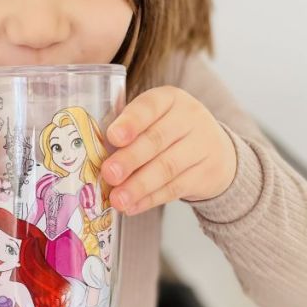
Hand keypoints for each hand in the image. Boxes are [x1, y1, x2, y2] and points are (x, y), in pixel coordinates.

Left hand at [100, 86, 236, 215]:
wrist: (215, 151)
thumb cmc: (168, 133)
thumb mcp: (152, 120)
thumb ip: (126, 131)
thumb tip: (91, 156)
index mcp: (168, 99)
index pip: (149, 107)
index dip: (131, 122)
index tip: (113, 137)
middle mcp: (189, 117)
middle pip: (157, 139)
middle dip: (130, 159)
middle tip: (109, 174)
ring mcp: (202, 145)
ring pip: (167, 167)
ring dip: (139, 186)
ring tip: (118, 199)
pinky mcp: (207, 174)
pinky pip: (175, 188)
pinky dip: (150, 199)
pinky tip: (132, 207)